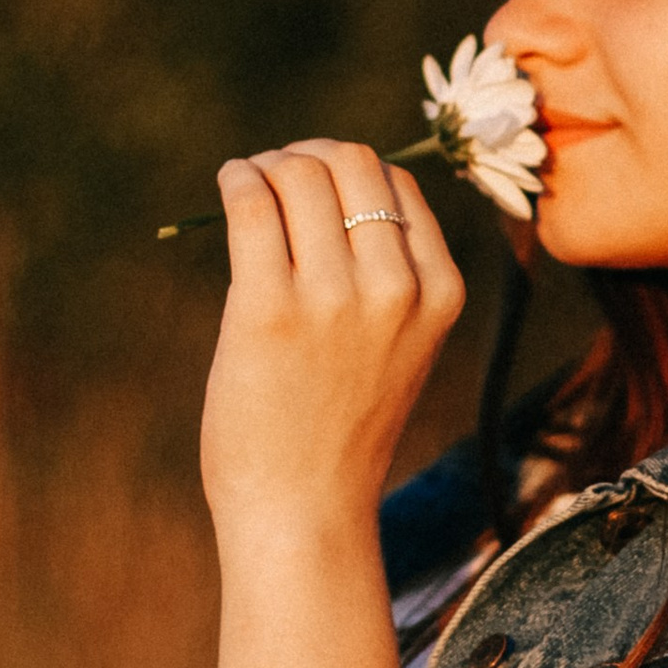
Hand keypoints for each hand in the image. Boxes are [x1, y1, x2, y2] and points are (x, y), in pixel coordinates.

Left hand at [198, 139, 465, 543]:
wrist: (305, 511)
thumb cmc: (340, 432)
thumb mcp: (396, 347)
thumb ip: (385, 274)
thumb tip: (321, 180)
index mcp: (439, 294)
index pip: (398, 187)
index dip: (349, 172)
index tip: (313, 187)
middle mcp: (396, 288)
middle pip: (351, 163)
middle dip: (305, 156)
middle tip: (273, 178)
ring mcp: (334, 298)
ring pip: (298, 174)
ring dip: (264, 166)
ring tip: (246, 186)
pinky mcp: (269, 309)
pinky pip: (251, 202)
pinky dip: (236, 178)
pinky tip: (228, 187)